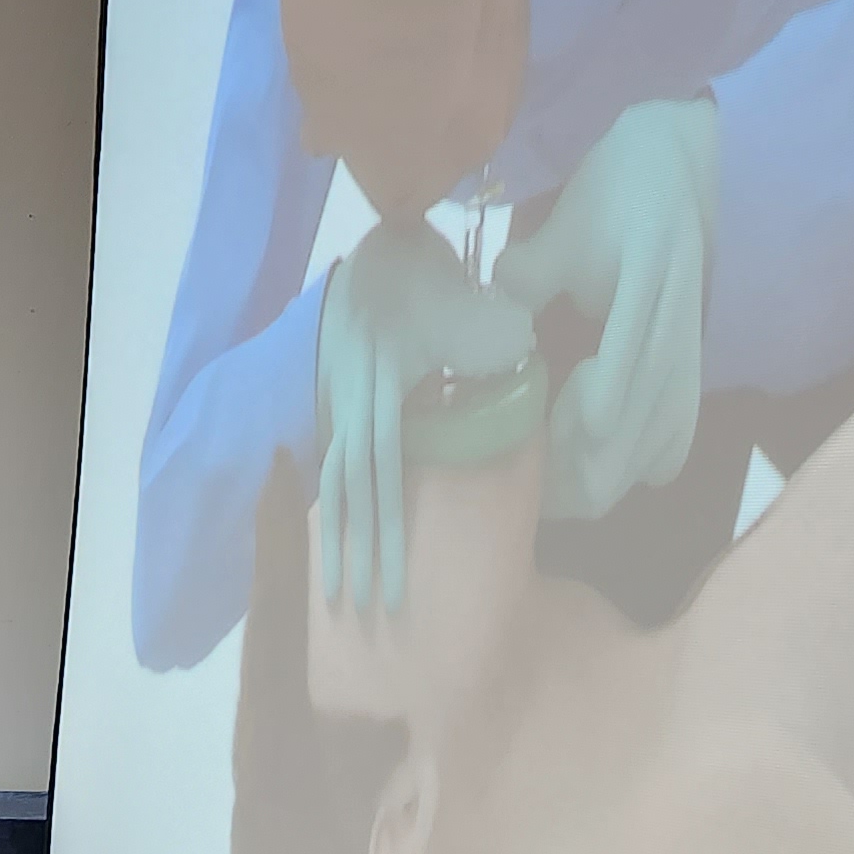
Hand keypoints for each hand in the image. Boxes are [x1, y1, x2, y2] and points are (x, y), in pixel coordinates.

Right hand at [313, 217, 535, 613]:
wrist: (382, 243)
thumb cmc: (430, 276)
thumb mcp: (469, 308)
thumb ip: (494, 349)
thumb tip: (520, 380)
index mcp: (381, 394)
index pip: (380, 481)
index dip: (383, 538)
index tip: (390, 589)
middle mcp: (353, 407)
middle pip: (350, 494)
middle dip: (354, 556)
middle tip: (358, 610)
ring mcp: (340, 404)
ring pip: (336, 481)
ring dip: (337, 536)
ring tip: (337, 585)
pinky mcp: (338, 400)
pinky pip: (335, 460)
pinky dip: (334, 501)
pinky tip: (335, 531)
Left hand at [494, 94, 717, 522]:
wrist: (688, 175)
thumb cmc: (618, 196)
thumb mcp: (568, 224)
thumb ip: (529, 273)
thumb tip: (487, 319)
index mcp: (649, 295)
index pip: (604, 408)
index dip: (550, 436)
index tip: (516, 420)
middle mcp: (676, 345)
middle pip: (614, 460)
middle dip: (554, 473)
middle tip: (511, 451)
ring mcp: (689, 373)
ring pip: (638, 470)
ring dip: (581, 480)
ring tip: (538, 457)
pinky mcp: (691, 389)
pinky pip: (661, 461)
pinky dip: (618, 474)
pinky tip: (582, 452)